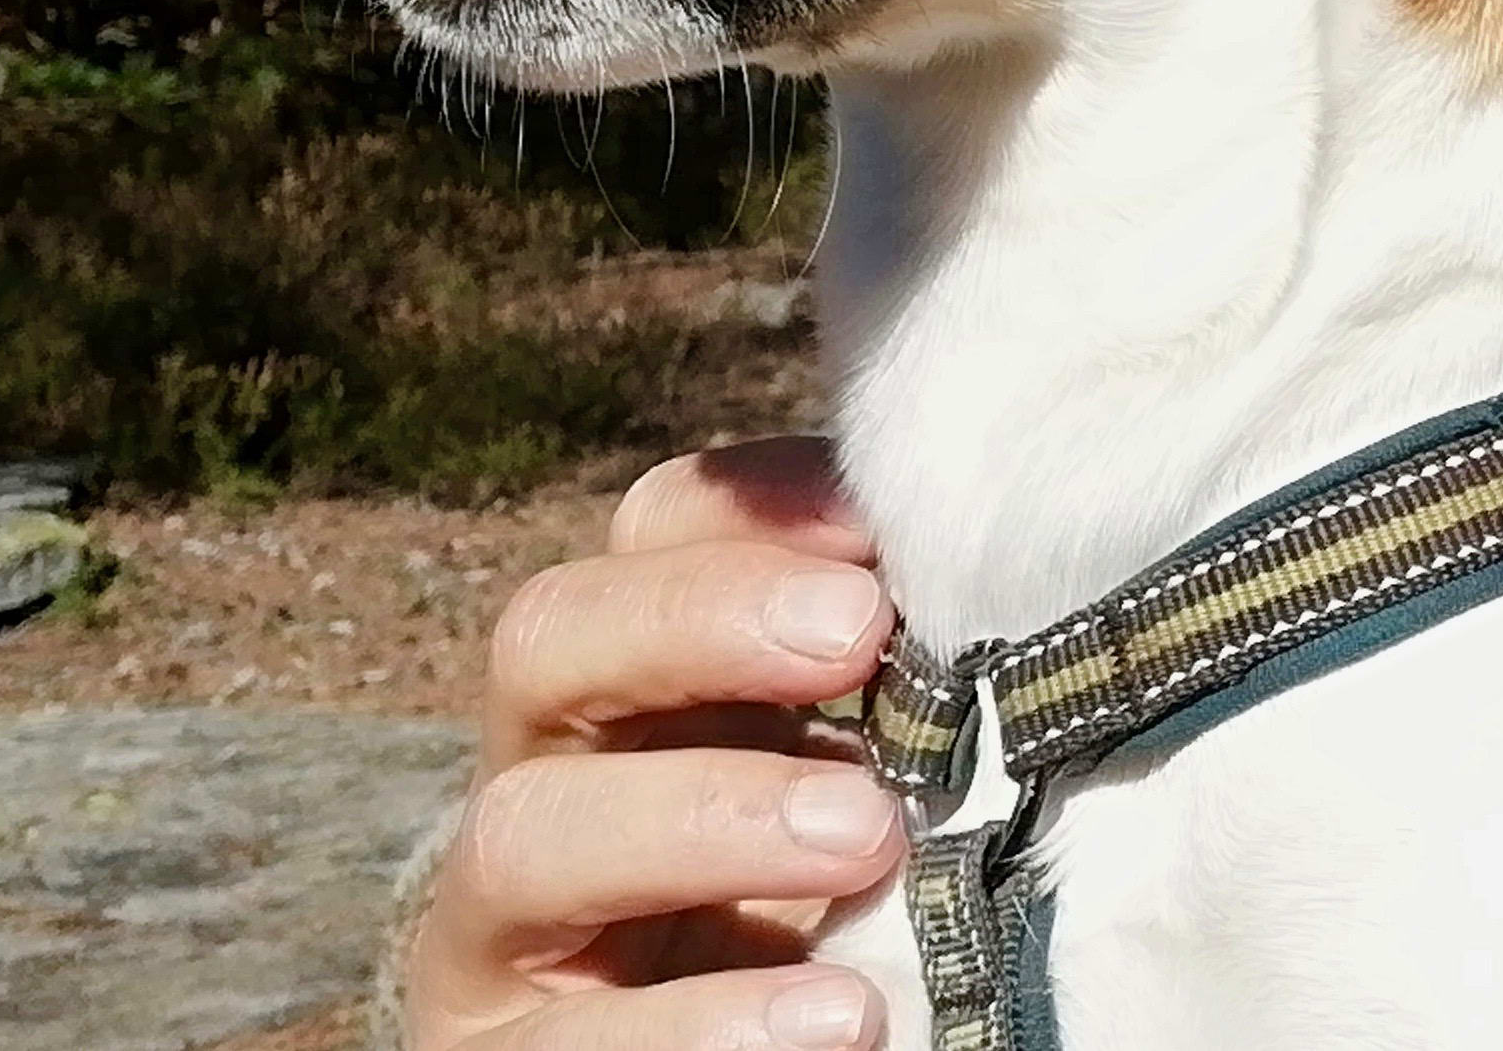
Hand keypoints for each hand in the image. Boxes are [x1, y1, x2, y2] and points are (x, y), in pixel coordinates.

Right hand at [397, 438, 905, 1050]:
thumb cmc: (828, 907)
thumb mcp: (851, 775)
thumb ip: (886, 690)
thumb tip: (1005, 584)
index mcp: (634, 677)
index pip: (648, 534)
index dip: (753, 506)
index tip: (880, 528)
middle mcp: (542, 773)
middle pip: (548, 636)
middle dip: (703, 618)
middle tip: (858, 635)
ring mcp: (498, 926)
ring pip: (524, 832)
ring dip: (703, 819)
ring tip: (867, 836)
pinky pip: (565, 1044)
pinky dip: (704, 1028)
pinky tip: (841, 1016)